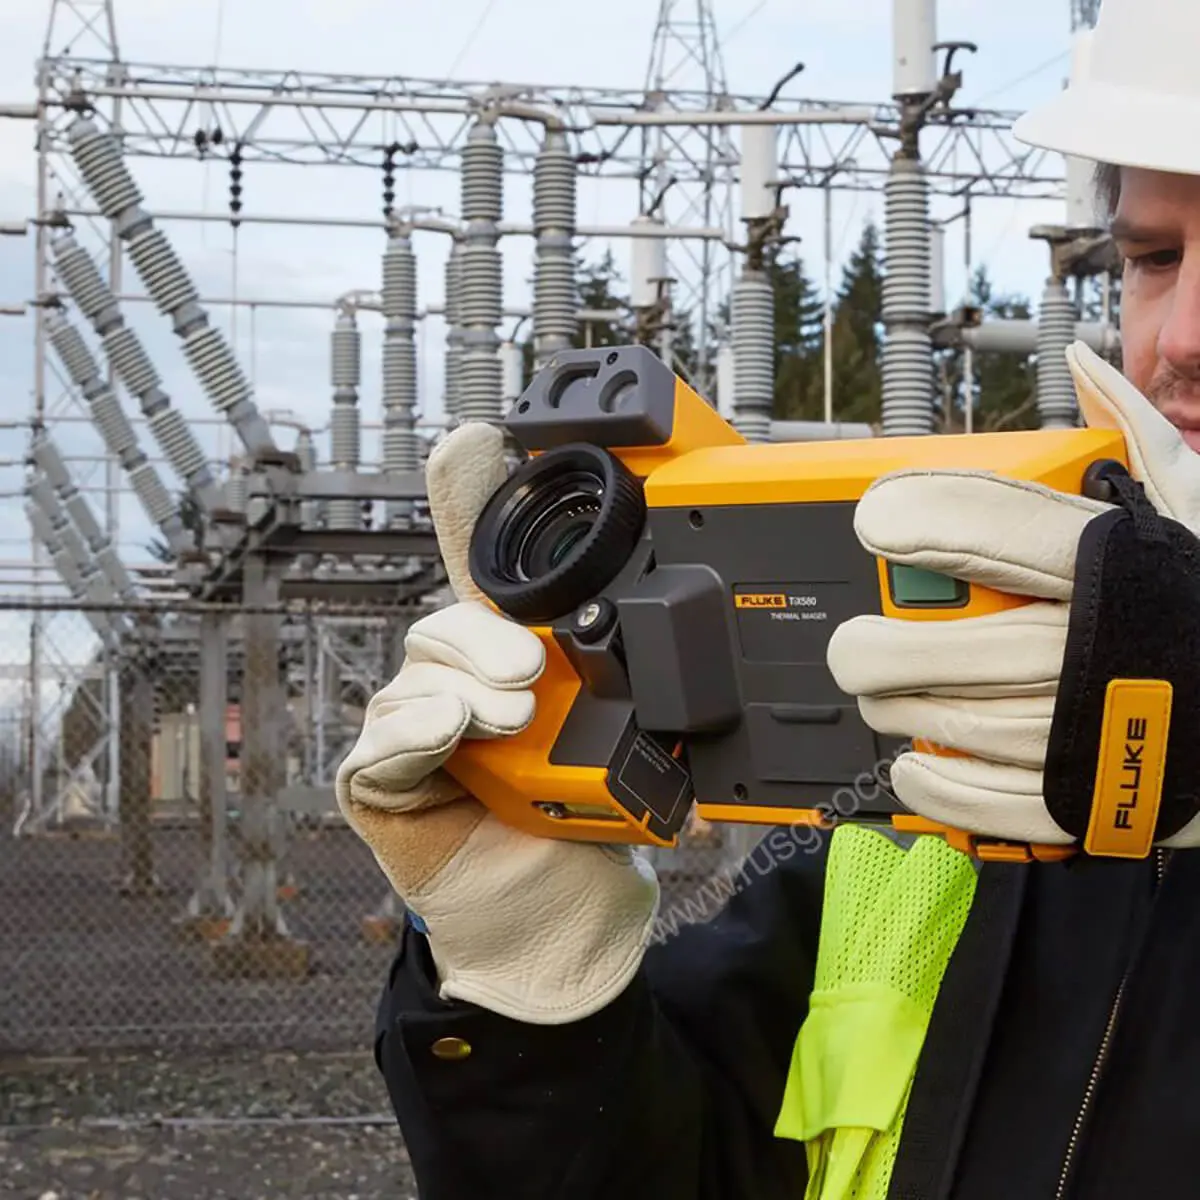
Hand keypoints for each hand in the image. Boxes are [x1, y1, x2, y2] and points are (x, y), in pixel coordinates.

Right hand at [336, 422, 658, 1022]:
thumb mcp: (637, 753)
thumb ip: (651, 698)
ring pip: (415, 668)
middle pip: (448, 615)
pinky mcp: (391, 786)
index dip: (468, 499)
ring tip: (509, 710)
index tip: (480, 438)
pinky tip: (447, 729)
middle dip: (482, 626)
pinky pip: (380, 744)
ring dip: (460, 677)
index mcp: (521, 663)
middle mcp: (467, 685)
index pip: (485, 570)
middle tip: (530, 664)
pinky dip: (413, 727)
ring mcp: (424, 731)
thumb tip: (713, 650)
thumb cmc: (593, 831)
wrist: (565, 926)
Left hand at [827, 342, 1199, 849]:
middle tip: (855, 646)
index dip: (923, 518)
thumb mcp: (1190, 508)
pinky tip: (913, 766)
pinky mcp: (1094, 798)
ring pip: (964, 725)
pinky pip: (992, 801)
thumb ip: (1130, 435)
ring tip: (881, 696)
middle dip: (882, 650)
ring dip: (901, 712)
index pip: (1002, 527)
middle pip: (961, 647)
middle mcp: (1107, 645)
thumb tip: (1081, 363)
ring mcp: (1102, 730)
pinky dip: (937, 789)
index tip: (877, 520)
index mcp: (1123, 563)